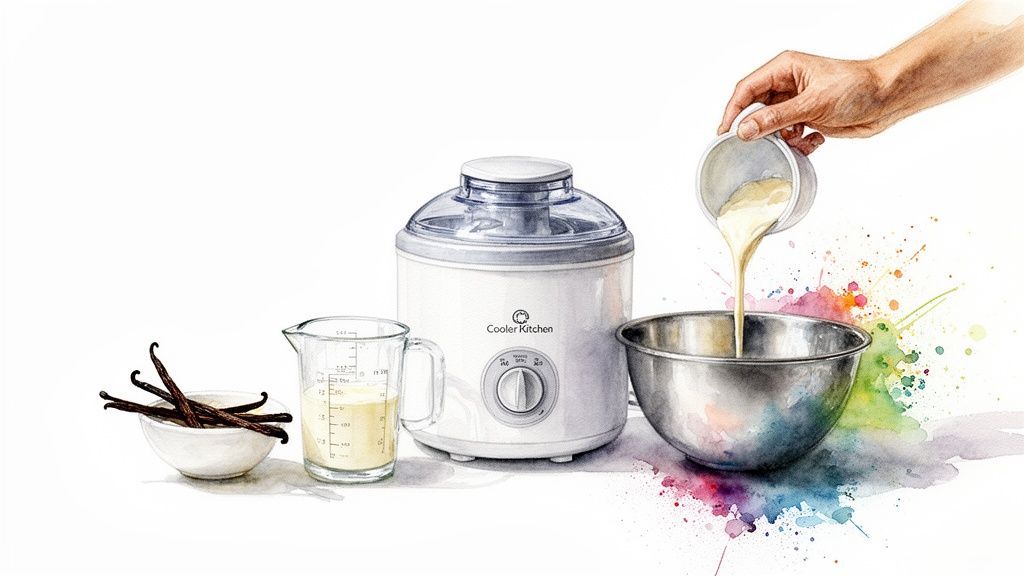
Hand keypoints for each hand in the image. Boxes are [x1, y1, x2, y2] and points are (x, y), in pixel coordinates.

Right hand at [718, 51, 890, 154]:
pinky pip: (790, 136)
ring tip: (798, 140)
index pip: (747, 89)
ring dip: (782, 139)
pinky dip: (798, 144)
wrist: (889, 98)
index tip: (725, 133)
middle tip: (756, 146)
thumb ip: (775, 118)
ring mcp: (798, 102)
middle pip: (757, 110)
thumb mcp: (812, 104)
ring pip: (773, 126)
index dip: (733, 111)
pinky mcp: (809, 119)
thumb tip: (745, 129)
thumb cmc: (858, 87)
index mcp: (785, 68)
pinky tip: (814, 141)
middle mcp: (788, 84)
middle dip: (760, 129)